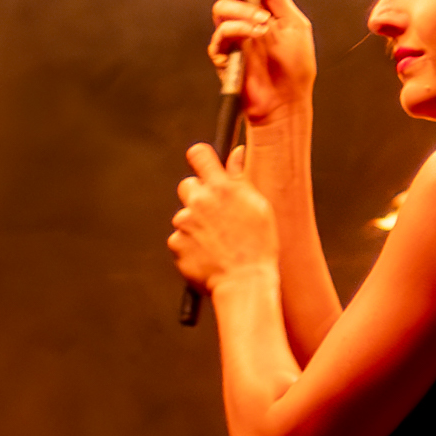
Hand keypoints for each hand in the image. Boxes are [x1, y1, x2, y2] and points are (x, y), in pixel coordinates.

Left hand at [169, 141, 277, 293]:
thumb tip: (236, 153)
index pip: (199, 154)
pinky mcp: (176, 244)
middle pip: (188, 185)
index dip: (201, 158)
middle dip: (198, 196)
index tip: (204, 165)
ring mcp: (185, 223)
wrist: (244, 282)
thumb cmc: (259, 245)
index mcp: (222, 188)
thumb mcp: (258, 206)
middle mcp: (199, 201)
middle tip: (216, 215)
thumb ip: (241, 177)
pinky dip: (190, 246)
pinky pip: (180, 239)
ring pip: (185, 216)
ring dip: (196, 225)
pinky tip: (208, 255)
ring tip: (218, 243)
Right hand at [205, 0, 318, 131]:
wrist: (287, 101)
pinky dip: (238, 30)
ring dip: (243, 11)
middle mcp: (244, 17)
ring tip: (263, 25)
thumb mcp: (294, 23)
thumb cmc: (294, 67)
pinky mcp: (223, 54)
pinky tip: (254, 35)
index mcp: (262, 7)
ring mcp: (232, 35)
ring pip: (222, 7)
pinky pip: (222, 33)